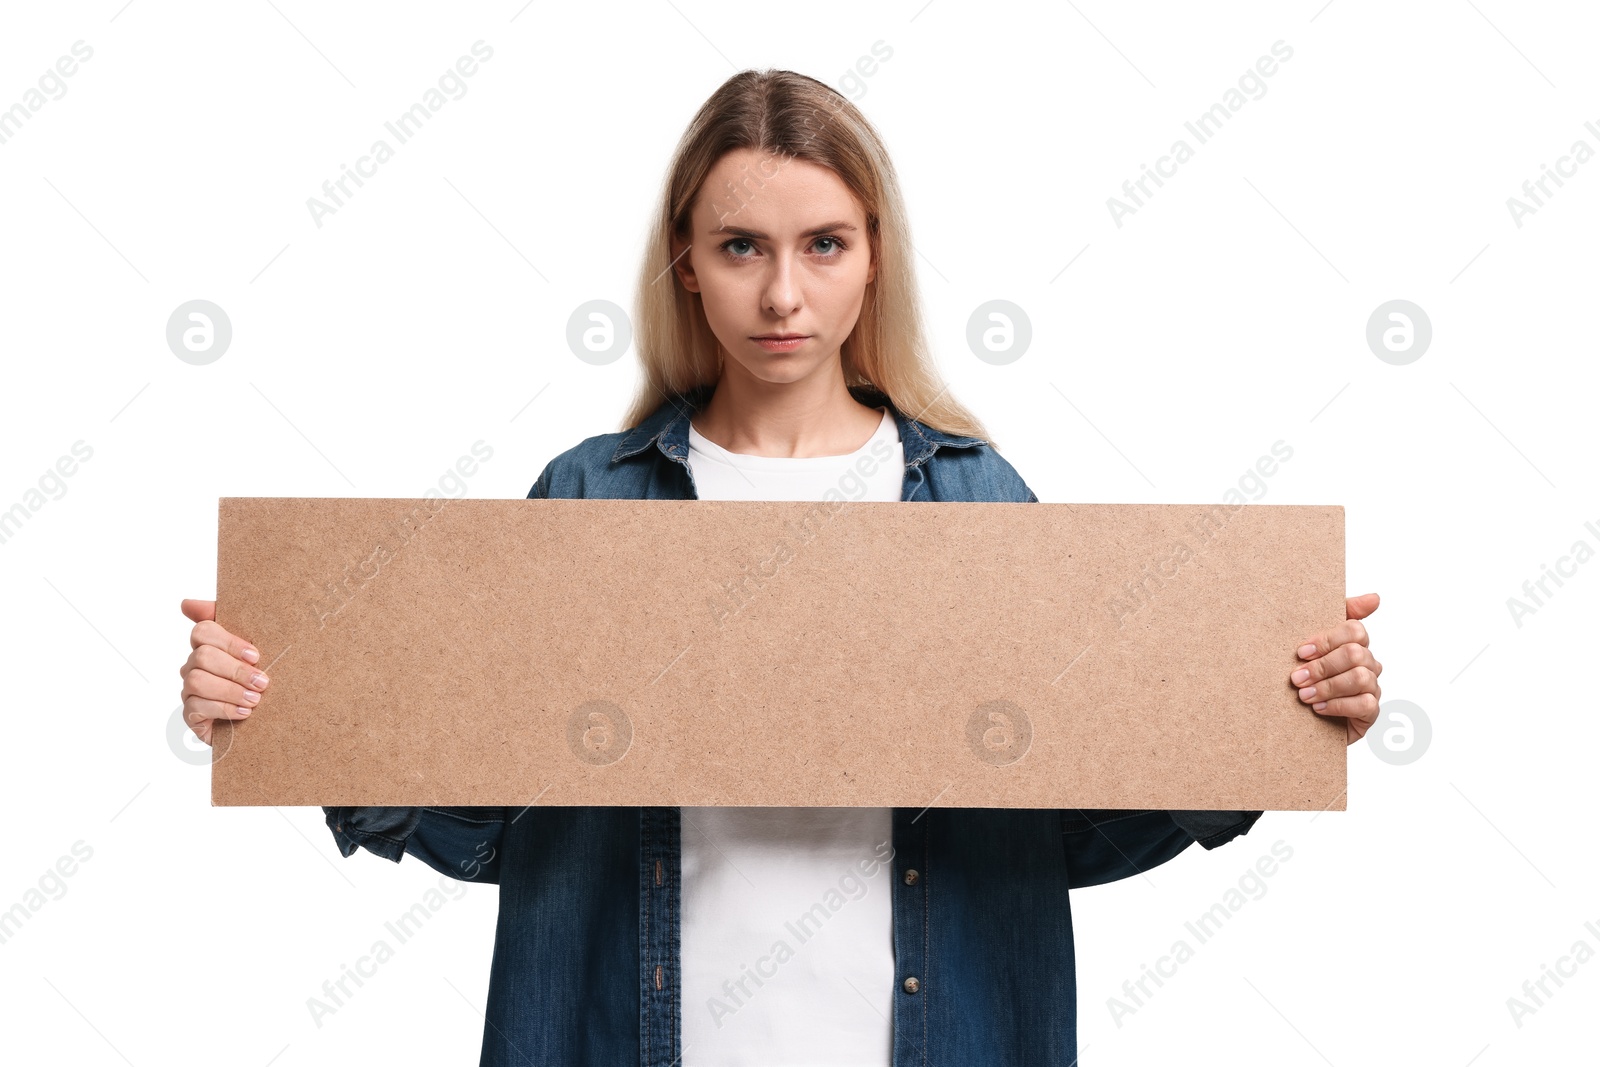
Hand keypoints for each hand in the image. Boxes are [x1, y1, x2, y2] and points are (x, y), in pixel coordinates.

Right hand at [179, 599, 268, 745]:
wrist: (264, 721)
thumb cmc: (257, 682)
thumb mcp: (254, 654)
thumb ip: (234, 624)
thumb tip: (186, 603)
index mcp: (210, 646)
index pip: (203, 631)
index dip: (229, 641)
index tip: (256, 656)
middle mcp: (194, 665)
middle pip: (203, 656)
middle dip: (236, 670)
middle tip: (262, 682)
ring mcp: (190, 690)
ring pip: (197, 681)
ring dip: (230, 690)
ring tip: (255, 700)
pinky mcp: (191, 714)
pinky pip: (197, 706)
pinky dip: (224, 709)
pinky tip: (244, 713)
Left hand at [1290, 592, 1381, 745]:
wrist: (1296, 721)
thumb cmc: (1305, 679)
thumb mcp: (1311, 647)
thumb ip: (1338, 616)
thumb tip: (1376, 598)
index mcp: (1353, 644)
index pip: (1355, 630)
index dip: (1327, 640)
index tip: (1300, 652)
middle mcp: (1367, 664)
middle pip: (1356, 654)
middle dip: (1323, 666)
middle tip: (1296, 678)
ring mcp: (1371, 688)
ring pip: (1362, 678)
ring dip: (1328, 686)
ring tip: (1304, 695)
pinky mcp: (1370, 713)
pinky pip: (1366, 704)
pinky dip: (1339, 705)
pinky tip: (1319, 708)